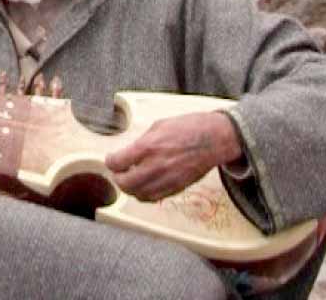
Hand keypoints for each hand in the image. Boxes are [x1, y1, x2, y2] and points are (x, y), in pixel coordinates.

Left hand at [105, 112, 242, 201]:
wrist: (214, 138)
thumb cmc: (188, 127)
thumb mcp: (158, 126)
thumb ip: (141, 142)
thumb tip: (128, 152)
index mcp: (149, 147)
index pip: (117, 162)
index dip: (110, 161)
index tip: (111, 159)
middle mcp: (156, 166)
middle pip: (125, 183)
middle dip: (117, 178)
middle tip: (117, 172)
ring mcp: (167, 179)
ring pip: (139, 194)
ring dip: (130, 188)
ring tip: (129, 180)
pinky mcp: (177, 187)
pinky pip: (154, 198)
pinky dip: (144, 194)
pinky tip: (143, 186)